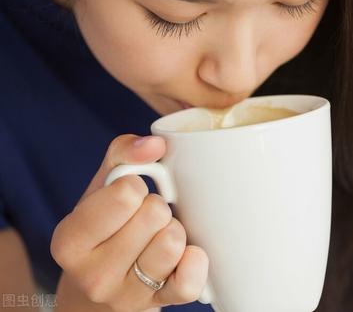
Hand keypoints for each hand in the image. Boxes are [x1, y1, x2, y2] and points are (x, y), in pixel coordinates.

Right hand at [51, 135, 208, 311]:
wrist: (99, 289)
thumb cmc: (105, 227)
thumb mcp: (102, 187)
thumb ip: (123, 154)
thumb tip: (155, 144)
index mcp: (70, 239)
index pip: (125, 194)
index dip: (136, 187)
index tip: (128, 197)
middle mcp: (92, 274)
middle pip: (155, 214)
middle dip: (157, 208)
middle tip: (145, 219)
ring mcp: (125, 296)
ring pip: (173, 242)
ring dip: (175, 231)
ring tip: (158, 237)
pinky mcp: (157, 306)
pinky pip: (189, 282)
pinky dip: (195, 261)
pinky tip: (186, 254)